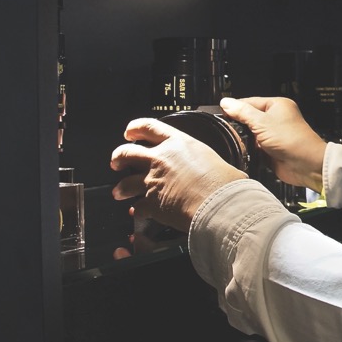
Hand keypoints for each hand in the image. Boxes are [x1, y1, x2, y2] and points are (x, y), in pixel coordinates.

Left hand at [109, 117, 247, 232]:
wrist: (220, 205)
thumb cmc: (224, 184)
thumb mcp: (215, 159)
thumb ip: (204, 161)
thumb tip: (213, 168)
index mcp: (178, 143)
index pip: (149, 127)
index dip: (135, 128)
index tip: (130, 132)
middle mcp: (161, 159)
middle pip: (128, 152)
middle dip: (119, 157)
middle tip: (117, 162)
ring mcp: (153, 181)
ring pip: (125, 182)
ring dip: (120, 188)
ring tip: (119, 192)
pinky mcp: (151, 203)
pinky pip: (137, 207)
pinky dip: (137, 211)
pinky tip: (138, 213)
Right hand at [219, 96, 327, 192]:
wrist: (306, 165)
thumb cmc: (293, 140)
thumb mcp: (262, 123)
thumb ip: (242, 113)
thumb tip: (226, 102)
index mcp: (277, 105)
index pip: (250, 102)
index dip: (235, 108)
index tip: (222, 112)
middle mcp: (276, 118)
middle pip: (249, 118)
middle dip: (240, 125)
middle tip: (229, 128)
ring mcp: (274, 134)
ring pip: (251, 134)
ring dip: (245, 139)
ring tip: (239, 140)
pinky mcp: (271, 149)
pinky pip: (254, 147)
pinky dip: (249, 150)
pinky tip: (245, 151)